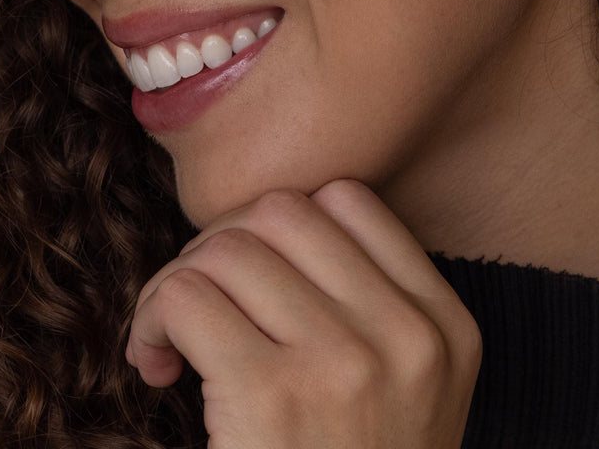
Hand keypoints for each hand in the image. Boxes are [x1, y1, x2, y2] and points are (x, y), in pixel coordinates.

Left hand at [126, 179, 480, 448]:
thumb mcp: (412, 396)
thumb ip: (378, 310)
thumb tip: (274, 231)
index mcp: (446, 326)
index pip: (350, 200)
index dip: (281, 221)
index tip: (253, 275)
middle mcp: (407, 334)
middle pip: (282, 210)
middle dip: (221, 242)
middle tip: (199, 302)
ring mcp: (346, 362)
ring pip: (230, 248)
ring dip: (177, 281)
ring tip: (170, 338)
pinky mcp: (273, 397)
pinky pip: (188, 298)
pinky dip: (152, 319)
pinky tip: (154, 366)